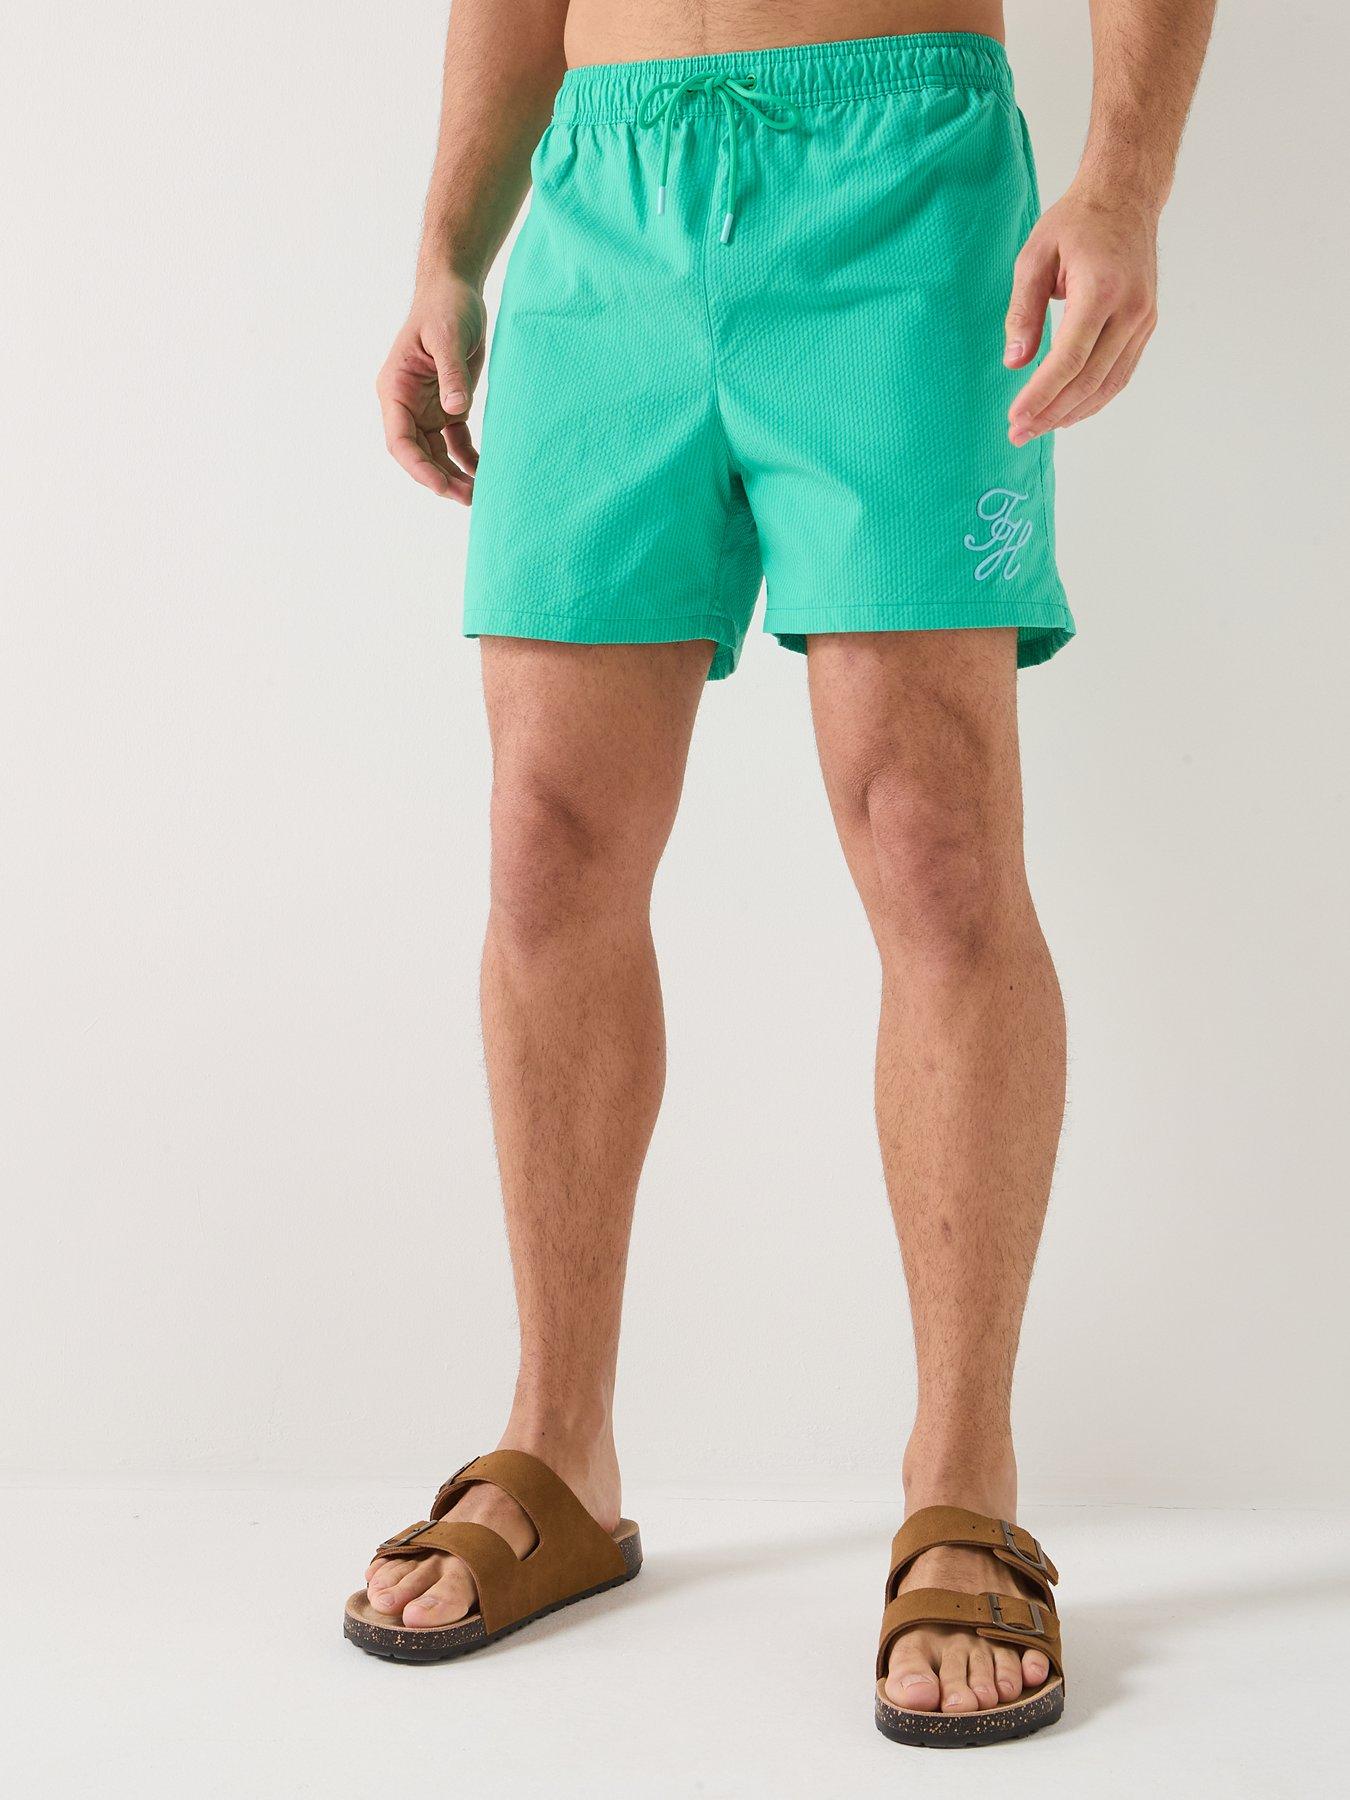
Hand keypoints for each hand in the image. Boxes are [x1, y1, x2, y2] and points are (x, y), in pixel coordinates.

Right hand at [377, 274, 486, 501]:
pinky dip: (468, 459)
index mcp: (396, 390)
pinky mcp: (448, 406)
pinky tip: (484, 473)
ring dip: (455, 475)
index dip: (418, 467)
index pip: (400, 440)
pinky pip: (455, 442)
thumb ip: (450, 375)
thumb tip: (454, 410)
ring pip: (437, 454)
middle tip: (469, 498)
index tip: (441, 486)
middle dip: (440, 479)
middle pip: (418, 455)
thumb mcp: (448, 337)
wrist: (456, 290)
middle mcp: (407, 405)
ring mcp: (427, 408)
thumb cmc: (445, 307)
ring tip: (479, 494)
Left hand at [1004, 185, 1157, 445]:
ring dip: (1072, 412)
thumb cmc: (1076, 223)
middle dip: (1051, 412)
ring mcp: (1143, 320)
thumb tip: (1014, 362)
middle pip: (1089, 379)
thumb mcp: (1035, 257)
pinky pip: (1120, 374)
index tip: (1015, 418)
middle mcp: (1130, 309)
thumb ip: (1023, 310)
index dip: (1041, 394)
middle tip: (1018, 434)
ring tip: (1038, 428)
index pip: (1070, 358)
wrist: (1126, 197)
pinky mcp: (1145, 326)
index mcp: (1101, 289)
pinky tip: (1067, 411)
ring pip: (1108, 384)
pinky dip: (1094, 398)